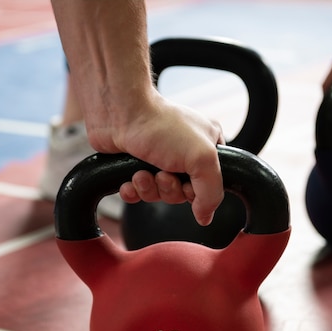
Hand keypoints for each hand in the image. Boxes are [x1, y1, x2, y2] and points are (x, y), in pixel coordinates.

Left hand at [89, 91, 224, 226]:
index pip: (211, 184)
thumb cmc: (161, 125)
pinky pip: (138, 193)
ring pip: (160, 195)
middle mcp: (184, 153)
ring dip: (150, 189)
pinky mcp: (134, 166)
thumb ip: (212, 192)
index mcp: (207, 146)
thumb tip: (205, 217)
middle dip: (170, 189)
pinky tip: (130, 179)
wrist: (119, 113)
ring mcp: (158, 159)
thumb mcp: (202, 158)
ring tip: (141, 173)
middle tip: (162, 174)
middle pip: (183, 193)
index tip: (187, 183)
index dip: (197, 191)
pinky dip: (133, 191)